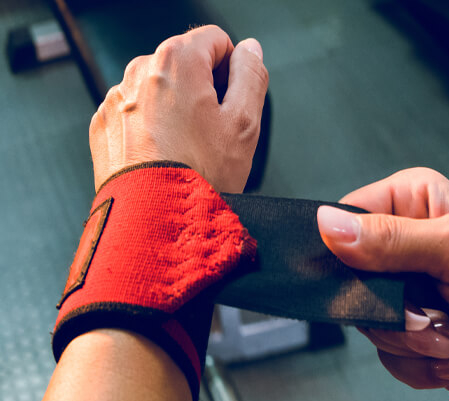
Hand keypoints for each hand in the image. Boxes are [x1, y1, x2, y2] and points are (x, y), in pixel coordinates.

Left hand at [89, 25, 268, 192]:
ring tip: (189, 150)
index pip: (215, 40)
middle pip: (185, 64)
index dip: (233, 68)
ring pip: (160, 91)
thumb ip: (251, 75)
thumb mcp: (245, 124)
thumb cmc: (198, 176)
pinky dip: (152, 129)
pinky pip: (137, 115)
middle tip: (215, 131)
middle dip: (204, 90)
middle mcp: (140, 72)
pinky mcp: (104, 125)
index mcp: (177, 62)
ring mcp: (117, 99)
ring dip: (177, 110)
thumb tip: (250, 51)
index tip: (233, 99)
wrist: (154, 221)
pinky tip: (166, 156)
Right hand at [317, 168, 448, 400]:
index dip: (349, 249)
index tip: (374, 277)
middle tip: (432, 314)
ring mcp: (408, 291)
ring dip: (414, 340)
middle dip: (395, 309)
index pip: (351, 215)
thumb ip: (393, 238)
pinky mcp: (410, 332)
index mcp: (418, 203)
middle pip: (353, 276)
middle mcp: (408, 244)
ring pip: (368, 321)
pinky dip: (421, 362)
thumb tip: (329, 225)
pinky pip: (385, 352)